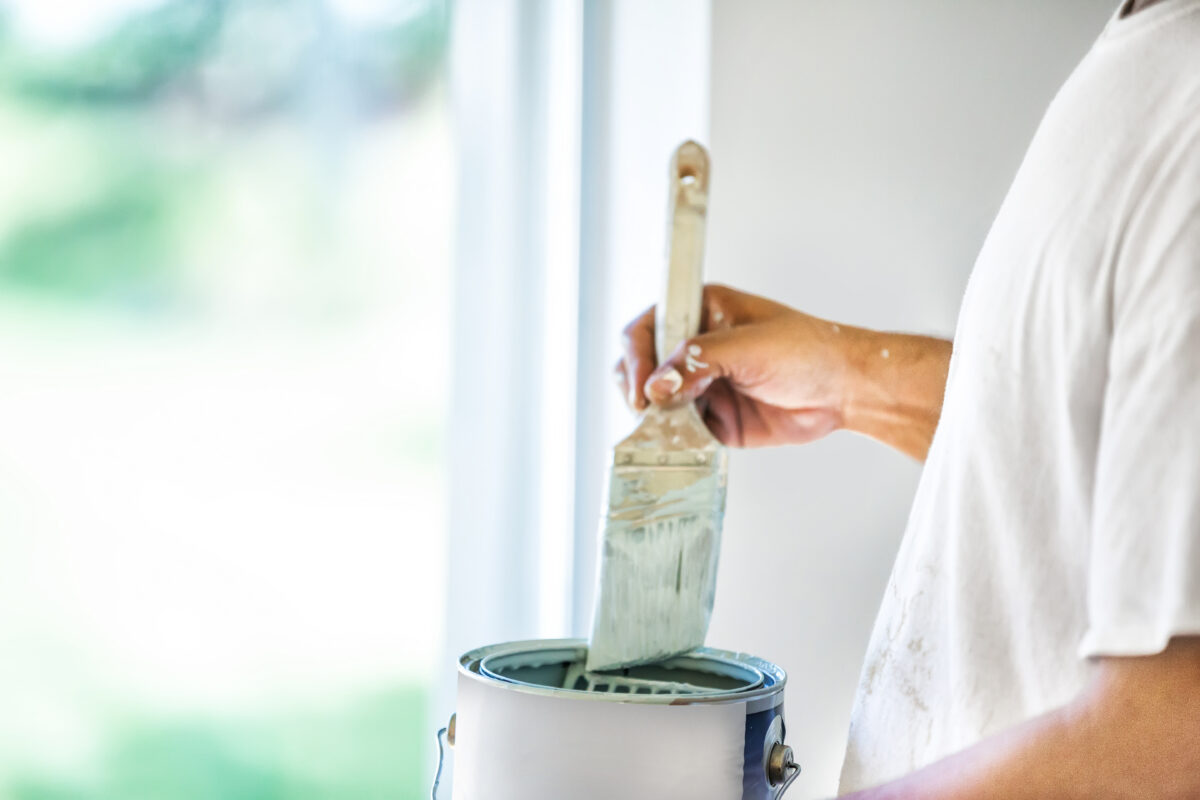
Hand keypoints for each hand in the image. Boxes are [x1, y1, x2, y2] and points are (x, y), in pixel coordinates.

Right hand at [615, 284, 853, 447]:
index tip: (641, 385)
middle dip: (637, 387)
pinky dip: (673, 438)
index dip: (636, 355)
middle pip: (641, 366)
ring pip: (654, 402)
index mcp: (700, 312)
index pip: (647, 328)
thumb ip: (700, 361)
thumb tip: (657, 385)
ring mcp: (701, 385)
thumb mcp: (750, 346)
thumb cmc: (808, 351)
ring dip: (653, 416)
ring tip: (665, 427)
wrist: (845, 391)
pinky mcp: (713, 419)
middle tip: (647, 408)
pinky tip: (680, 442)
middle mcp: (695, 348)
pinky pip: (679, 431)